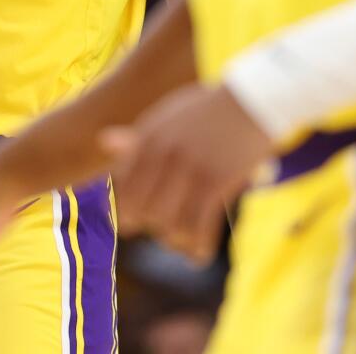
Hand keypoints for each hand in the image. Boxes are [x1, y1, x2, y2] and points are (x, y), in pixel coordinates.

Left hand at [100, 82, 269, 262]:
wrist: (253, 101)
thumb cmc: (209, 109)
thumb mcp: (168, 116)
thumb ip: (137, 136)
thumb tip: (103, 141)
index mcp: (148, 136)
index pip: (122, 186)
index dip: (125, 209)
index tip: (132, 222)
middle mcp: (163, 154)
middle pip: (142, 210)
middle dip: (149, 226)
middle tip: (161, 232)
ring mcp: (189, 169)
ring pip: (168, 225)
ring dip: (174, 240)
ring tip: (181, 243)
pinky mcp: (215, 183)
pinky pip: (198, 228)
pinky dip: (198, 247)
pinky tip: (199, 255)